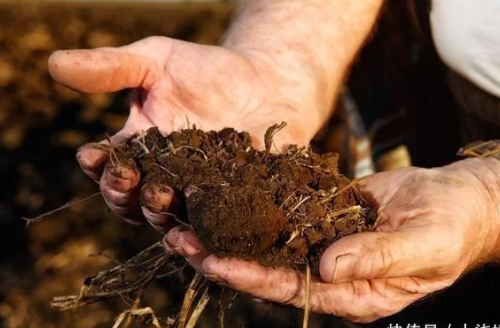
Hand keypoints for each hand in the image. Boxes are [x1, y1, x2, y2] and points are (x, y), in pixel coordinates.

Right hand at [49, 36, 318, 227]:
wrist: (268, 81)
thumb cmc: (209, 70)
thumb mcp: (157, 61)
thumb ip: (112, 68)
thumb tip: (53, 62)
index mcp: (140, 152)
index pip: (110, 168)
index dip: (100, 166)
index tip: (95, 156)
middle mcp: (165, 180)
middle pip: (135, 203)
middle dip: (129, 197)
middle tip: (138, 184)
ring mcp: (200, 197)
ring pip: (173, 220)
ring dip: (166, 220)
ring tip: (171, 211)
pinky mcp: (235, 206)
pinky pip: (221, 226)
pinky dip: (213, 232)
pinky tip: (216, 232)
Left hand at [164, 158, 499, 321]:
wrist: (459, 200)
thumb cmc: (452, 228)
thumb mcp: (424, 245)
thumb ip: (378, 258)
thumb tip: (328, 268)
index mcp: (352, 292)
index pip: (291, 289)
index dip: (250, 277)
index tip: (212, 262)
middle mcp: (330, 272)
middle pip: (267, 267)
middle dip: (223, 255)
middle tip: (178, 239)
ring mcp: (324, 242)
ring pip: (268, 239)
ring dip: (229, 228)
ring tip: (186, 215)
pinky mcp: (324, 215)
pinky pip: (284, 211)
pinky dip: (254, 203)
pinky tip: (226, 190)